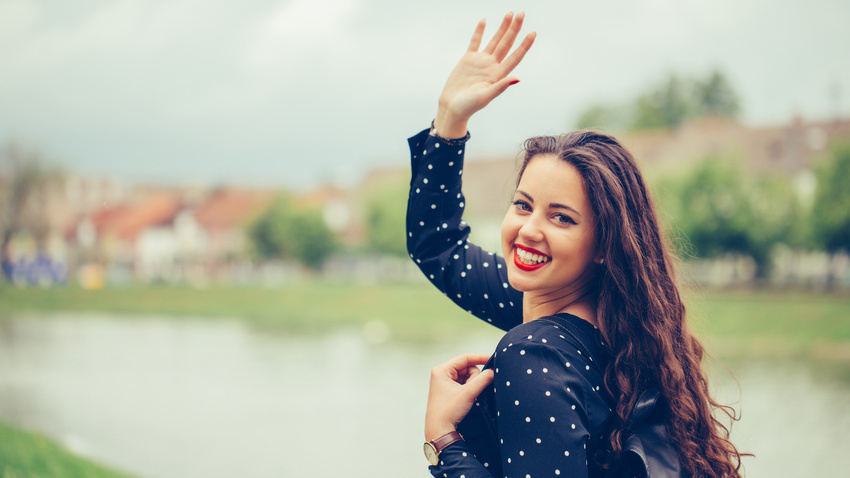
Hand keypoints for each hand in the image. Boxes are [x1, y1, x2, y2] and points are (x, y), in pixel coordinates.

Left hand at [424, 353, 493, 441]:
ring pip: (467, 377)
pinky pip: (464, 384)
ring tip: (468, 396)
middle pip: (467, 368)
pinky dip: (470, 389)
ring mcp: (445, 383)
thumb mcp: (468, 393)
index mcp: (441, 370)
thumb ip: (483, 380)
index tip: (493, 360)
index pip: (465, 358)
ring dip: (472, 385)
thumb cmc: (448, 411)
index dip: (480, 358)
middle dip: (474, 378)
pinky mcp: (449, 391)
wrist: (439, 431)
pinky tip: (468, 398)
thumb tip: (493, 371)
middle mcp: (442, 374)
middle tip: (472, 391)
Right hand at [434, 12, 535, 138]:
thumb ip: (500, 87)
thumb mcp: (485, 97)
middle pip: (507, 44)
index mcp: (498, 75)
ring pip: (495, 40)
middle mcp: (492, 66)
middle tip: (522, 14)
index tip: (533, 33)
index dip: (524, 45)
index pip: (515, 56)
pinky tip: (484, 21)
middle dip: (514, 29)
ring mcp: (481, 61)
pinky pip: (475, 42)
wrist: (452, 107)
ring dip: (502, 28)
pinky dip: (479, 32)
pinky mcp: (468, 59)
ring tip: (509, 14)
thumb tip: (517, 79)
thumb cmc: (468, 106)